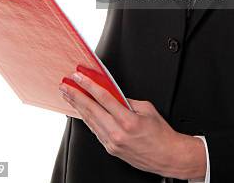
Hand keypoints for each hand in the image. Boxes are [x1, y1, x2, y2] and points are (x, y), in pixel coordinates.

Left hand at [58, 70, 205, 179]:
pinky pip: (95, 131)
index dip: (89, 86)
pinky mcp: (111, 148)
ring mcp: (112, 142)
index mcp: (128, 120)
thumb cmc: (160, 133)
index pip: (103, 98)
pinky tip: (82, 111)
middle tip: (66, 86)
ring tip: (69, 96)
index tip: (79, 77)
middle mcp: (117, 133)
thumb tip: (113, 94)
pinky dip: (87, 119)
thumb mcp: (147, 109)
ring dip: (78, 107)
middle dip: (76, 95)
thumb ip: (128, 100)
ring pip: (90, 121)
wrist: (167, 156)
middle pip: (91, 110)